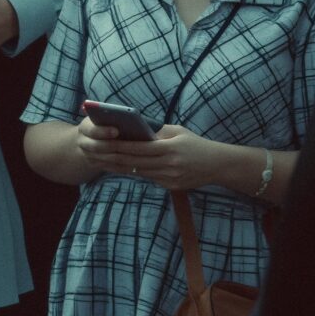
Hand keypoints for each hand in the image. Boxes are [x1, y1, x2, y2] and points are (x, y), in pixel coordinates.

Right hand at [69, 116, 131, 176]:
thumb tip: (130, 115)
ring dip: (123, 158)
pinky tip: (137, 165)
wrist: (87, 140)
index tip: (116, 130)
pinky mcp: (98, 166)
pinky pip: (112, 169)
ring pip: (107, 159)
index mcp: (84, 128)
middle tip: (133, 146)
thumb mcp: (101, 118)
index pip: (91, 130)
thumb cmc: (101, 124)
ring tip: (139, 156)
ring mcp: (89, 156)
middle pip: (99, 147)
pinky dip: (124, 167)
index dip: (103, 131)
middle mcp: (83, 143)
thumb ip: (111, 116)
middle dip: (116, 146)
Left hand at [89, 124, 227, 191]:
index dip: (119, 145)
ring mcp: (170, 178)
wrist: (218, 165)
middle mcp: (169, 165)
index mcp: (169, 148)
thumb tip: (133, 129)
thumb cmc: (196, 144)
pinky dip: (135, 172)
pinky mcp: (172, 186)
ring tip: (102, 160)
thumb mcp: (178, 132)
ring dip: (120, 167)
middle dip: (113, 157)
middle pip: (134, 162)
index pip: (138, 148)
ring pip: (139, 172)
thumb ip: (157, 131)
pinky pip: (149, 178)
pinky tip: (121, 168)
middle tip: (95, 153)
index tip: (103, 141)